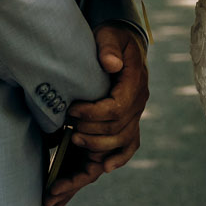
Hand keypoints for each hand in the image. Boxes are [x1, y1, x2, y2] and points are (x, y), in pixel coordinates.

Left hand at [47, 24, 147, 205]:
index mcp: (135, 84)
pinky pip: (128, 147)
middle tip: (67, 130)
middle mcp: (138, 103)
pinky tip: (102, 170)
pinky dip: (116, 160)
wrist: (122, 44)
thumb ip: (109, 47)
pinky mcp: (127, 123)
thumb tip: (110, 63)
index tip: (72, 110)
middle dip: (91, 133)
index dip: (93, 114)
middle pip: (118, 130)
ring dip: (97, 148)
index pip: (117, 108)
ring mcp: (134, 115)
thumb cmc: (112, 38)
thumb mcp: (110, 35)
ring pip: (120, 143)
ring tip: (73, 144)